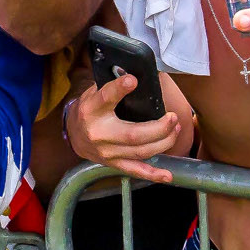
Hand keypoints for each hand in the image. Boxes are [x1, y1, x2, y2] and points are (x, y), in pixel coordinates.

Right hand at [63, 72, 185, 183]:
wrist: (74, 133)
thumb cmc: (90, 109)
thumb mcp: (94, 92)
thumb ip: (113, 86)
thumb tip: (138, 74)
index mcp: (91, 110)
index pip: (105, 98)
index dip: (119, 89)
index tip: (133, 80)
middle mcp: (99, 133)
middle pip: (133, 134)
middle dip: (158, 128)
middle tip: (173, 117)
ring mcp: (107, 152)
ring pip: (140, 152)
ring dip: (163, 142)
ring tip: (175, 129)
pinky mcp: (114, 163)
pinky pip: (135, 170)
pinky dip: (152, 175)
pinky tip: (168, 176)